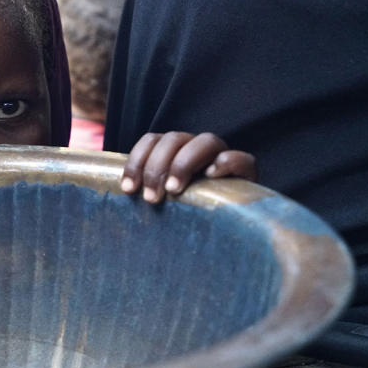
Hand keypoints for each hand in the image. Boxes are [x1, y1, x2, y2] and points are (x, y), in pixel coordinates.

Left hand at [120, 132, 256, 202]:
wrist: (227, 228)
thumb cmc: (183, 215)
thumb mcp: (159, 201)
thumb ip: (145, 190)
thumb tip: (121, 192)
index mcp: (174, 151)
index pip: (152, 140)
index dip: (136, 160)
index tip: (128, 188)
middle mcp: (196, 149)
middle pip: (174, 139)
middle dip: (157, 167)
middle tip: (151, 198)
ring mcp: (222, 157)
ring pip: (206, 141)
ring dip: (185, 163)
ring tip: (174, 189)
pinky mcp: (246, 172)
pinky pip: (242, 158)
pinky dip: (226, 163)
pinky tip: (212, 176)